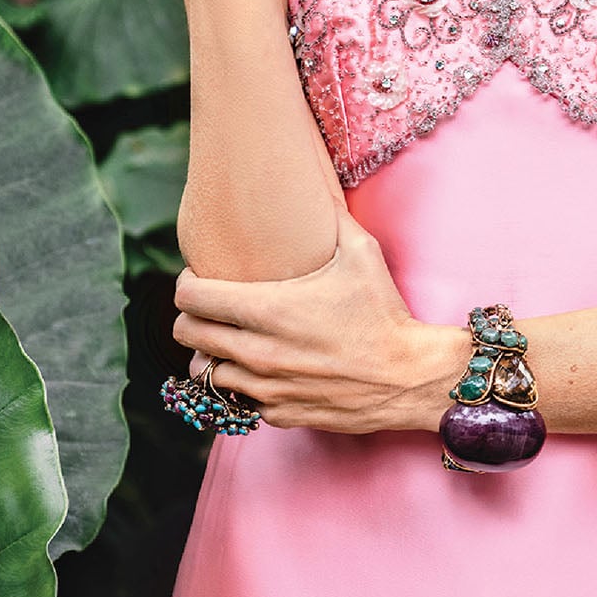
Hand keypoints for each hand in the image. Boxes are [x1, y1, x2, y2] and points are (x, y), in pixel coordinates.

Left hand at [172, 200, 471, 433]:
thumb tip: (318, 182)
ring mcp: (266, 387)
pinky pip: (237, 399)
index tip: (199, 276)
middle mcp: (258, 351)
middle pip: (187, 333)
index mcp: (268, 310)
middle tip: (208, 305)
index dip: (187, 283)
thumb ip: (332, 216)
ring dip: (210, 353)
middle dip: (190, 316)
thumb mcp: (361, 253)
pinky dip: (239, 383)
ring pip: (204, 371)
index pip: (191, 298)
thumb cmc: (384, 313)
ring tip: (227, 338)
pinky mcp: (279, 413)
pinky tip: (257, 367)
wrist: (409, 378)